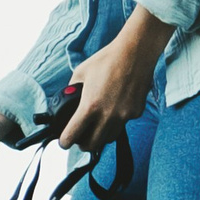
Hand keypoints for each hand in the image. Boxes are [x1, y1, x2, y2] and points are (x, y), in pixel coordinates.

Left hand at [55, 7, 173, 160]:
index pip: (74, 133)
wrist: (134, 54)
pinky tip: (113, 110)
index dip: (66, 141)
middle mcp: (108, 115)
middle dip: (83, 144)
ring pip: (109, 138)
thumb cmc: (106, 60)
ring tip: (95, 129)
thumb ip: (73, 89)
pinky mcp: (136, 113)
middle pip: (93, 144)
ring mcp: (124, 116)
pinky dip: (115, 123)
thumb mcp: (81, 73)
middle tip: (79, 139)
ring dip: (100, 137)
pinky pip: (123, 124)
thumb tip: (69, 100)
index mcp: (90, 105)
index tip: (64, 143)